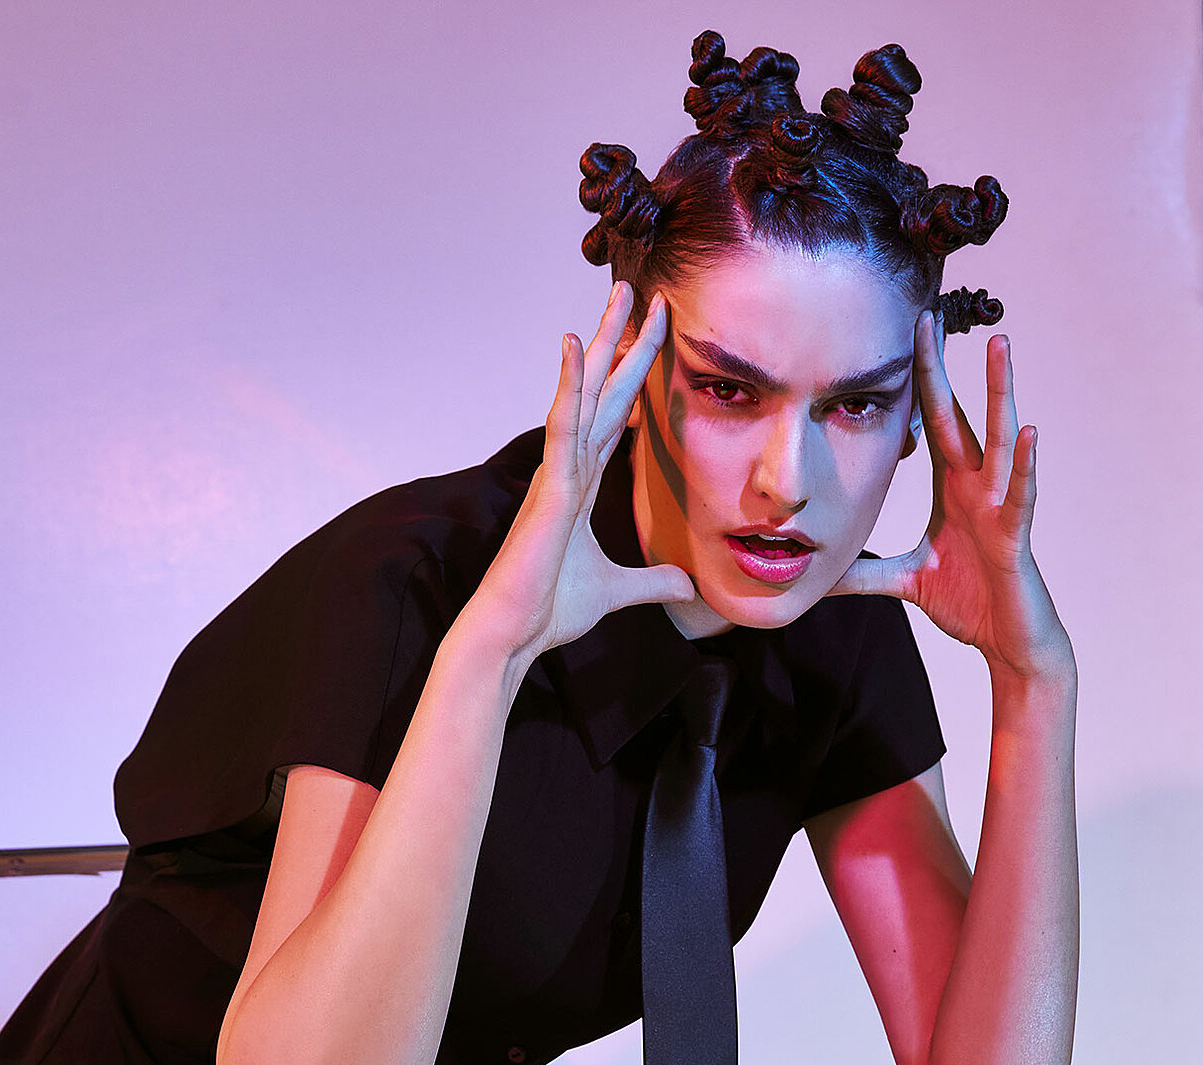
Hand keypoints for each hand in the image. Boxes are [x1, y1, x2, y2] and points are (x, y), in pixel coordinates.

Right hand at [469, 285, 693, 664]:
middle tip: (644, 291)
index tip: (655, 338)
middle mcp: (569, 467)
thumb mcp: (616, 592)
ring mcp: (558, 472)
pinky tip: (576, 344)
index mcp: (580, 483)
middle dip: (624, 341)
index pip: (616, 416)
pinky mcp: (550, 487)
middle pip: (603, 391)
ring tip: (620, 295)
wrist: (514, 634)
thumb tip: (688, 586)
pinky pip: (562, 425)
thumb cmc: (549, 610)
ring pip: (585, 393)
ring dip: (603, 343)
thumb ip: (651, 583)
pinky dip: (570, 385)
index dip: (635, 376)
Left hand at [832, 320, 1073, 683]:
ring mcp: (999, 505)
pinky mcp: (1015, 534)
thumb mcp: (903, 581)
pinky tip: (1027, 431)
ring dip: (999, 393)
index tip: (905, 333)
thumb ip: (863, 573)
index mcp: (952, 487)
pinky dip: (1024, 464)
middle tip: (931, 314)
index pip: (931, 423)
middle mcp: (977, 485)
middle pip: (959, 414)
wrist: (1006, 642)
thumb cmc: (967, 603)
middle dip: (945, 367)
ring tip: (998, 347)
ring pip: (999, 438)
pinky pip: (1020, 493)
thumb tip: (819, 575)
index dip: (918, 380)